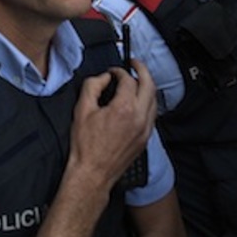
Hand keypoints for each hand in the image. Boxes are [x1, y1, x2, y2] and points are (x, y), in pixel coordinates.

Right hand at [68, 59, 156, 187]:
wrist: (93, 172)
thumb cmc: (86, 146)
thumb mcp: (81, 110)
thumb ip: (92, 87)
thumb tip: (102, 79)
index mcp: (124, 109)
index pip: (128, 80)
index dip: (119, 71)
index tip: (112, 72)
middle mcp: (139, 118)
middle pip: (149, 85)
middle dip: (142, 70)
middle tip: (134, 64)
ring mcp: (145, 129)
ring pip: (154, 100)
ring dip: (147, 86)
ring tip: (137, 80)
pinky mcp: (145, 139)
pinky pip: (152, 114)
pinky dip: (147, 102)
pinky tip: (138, 102)